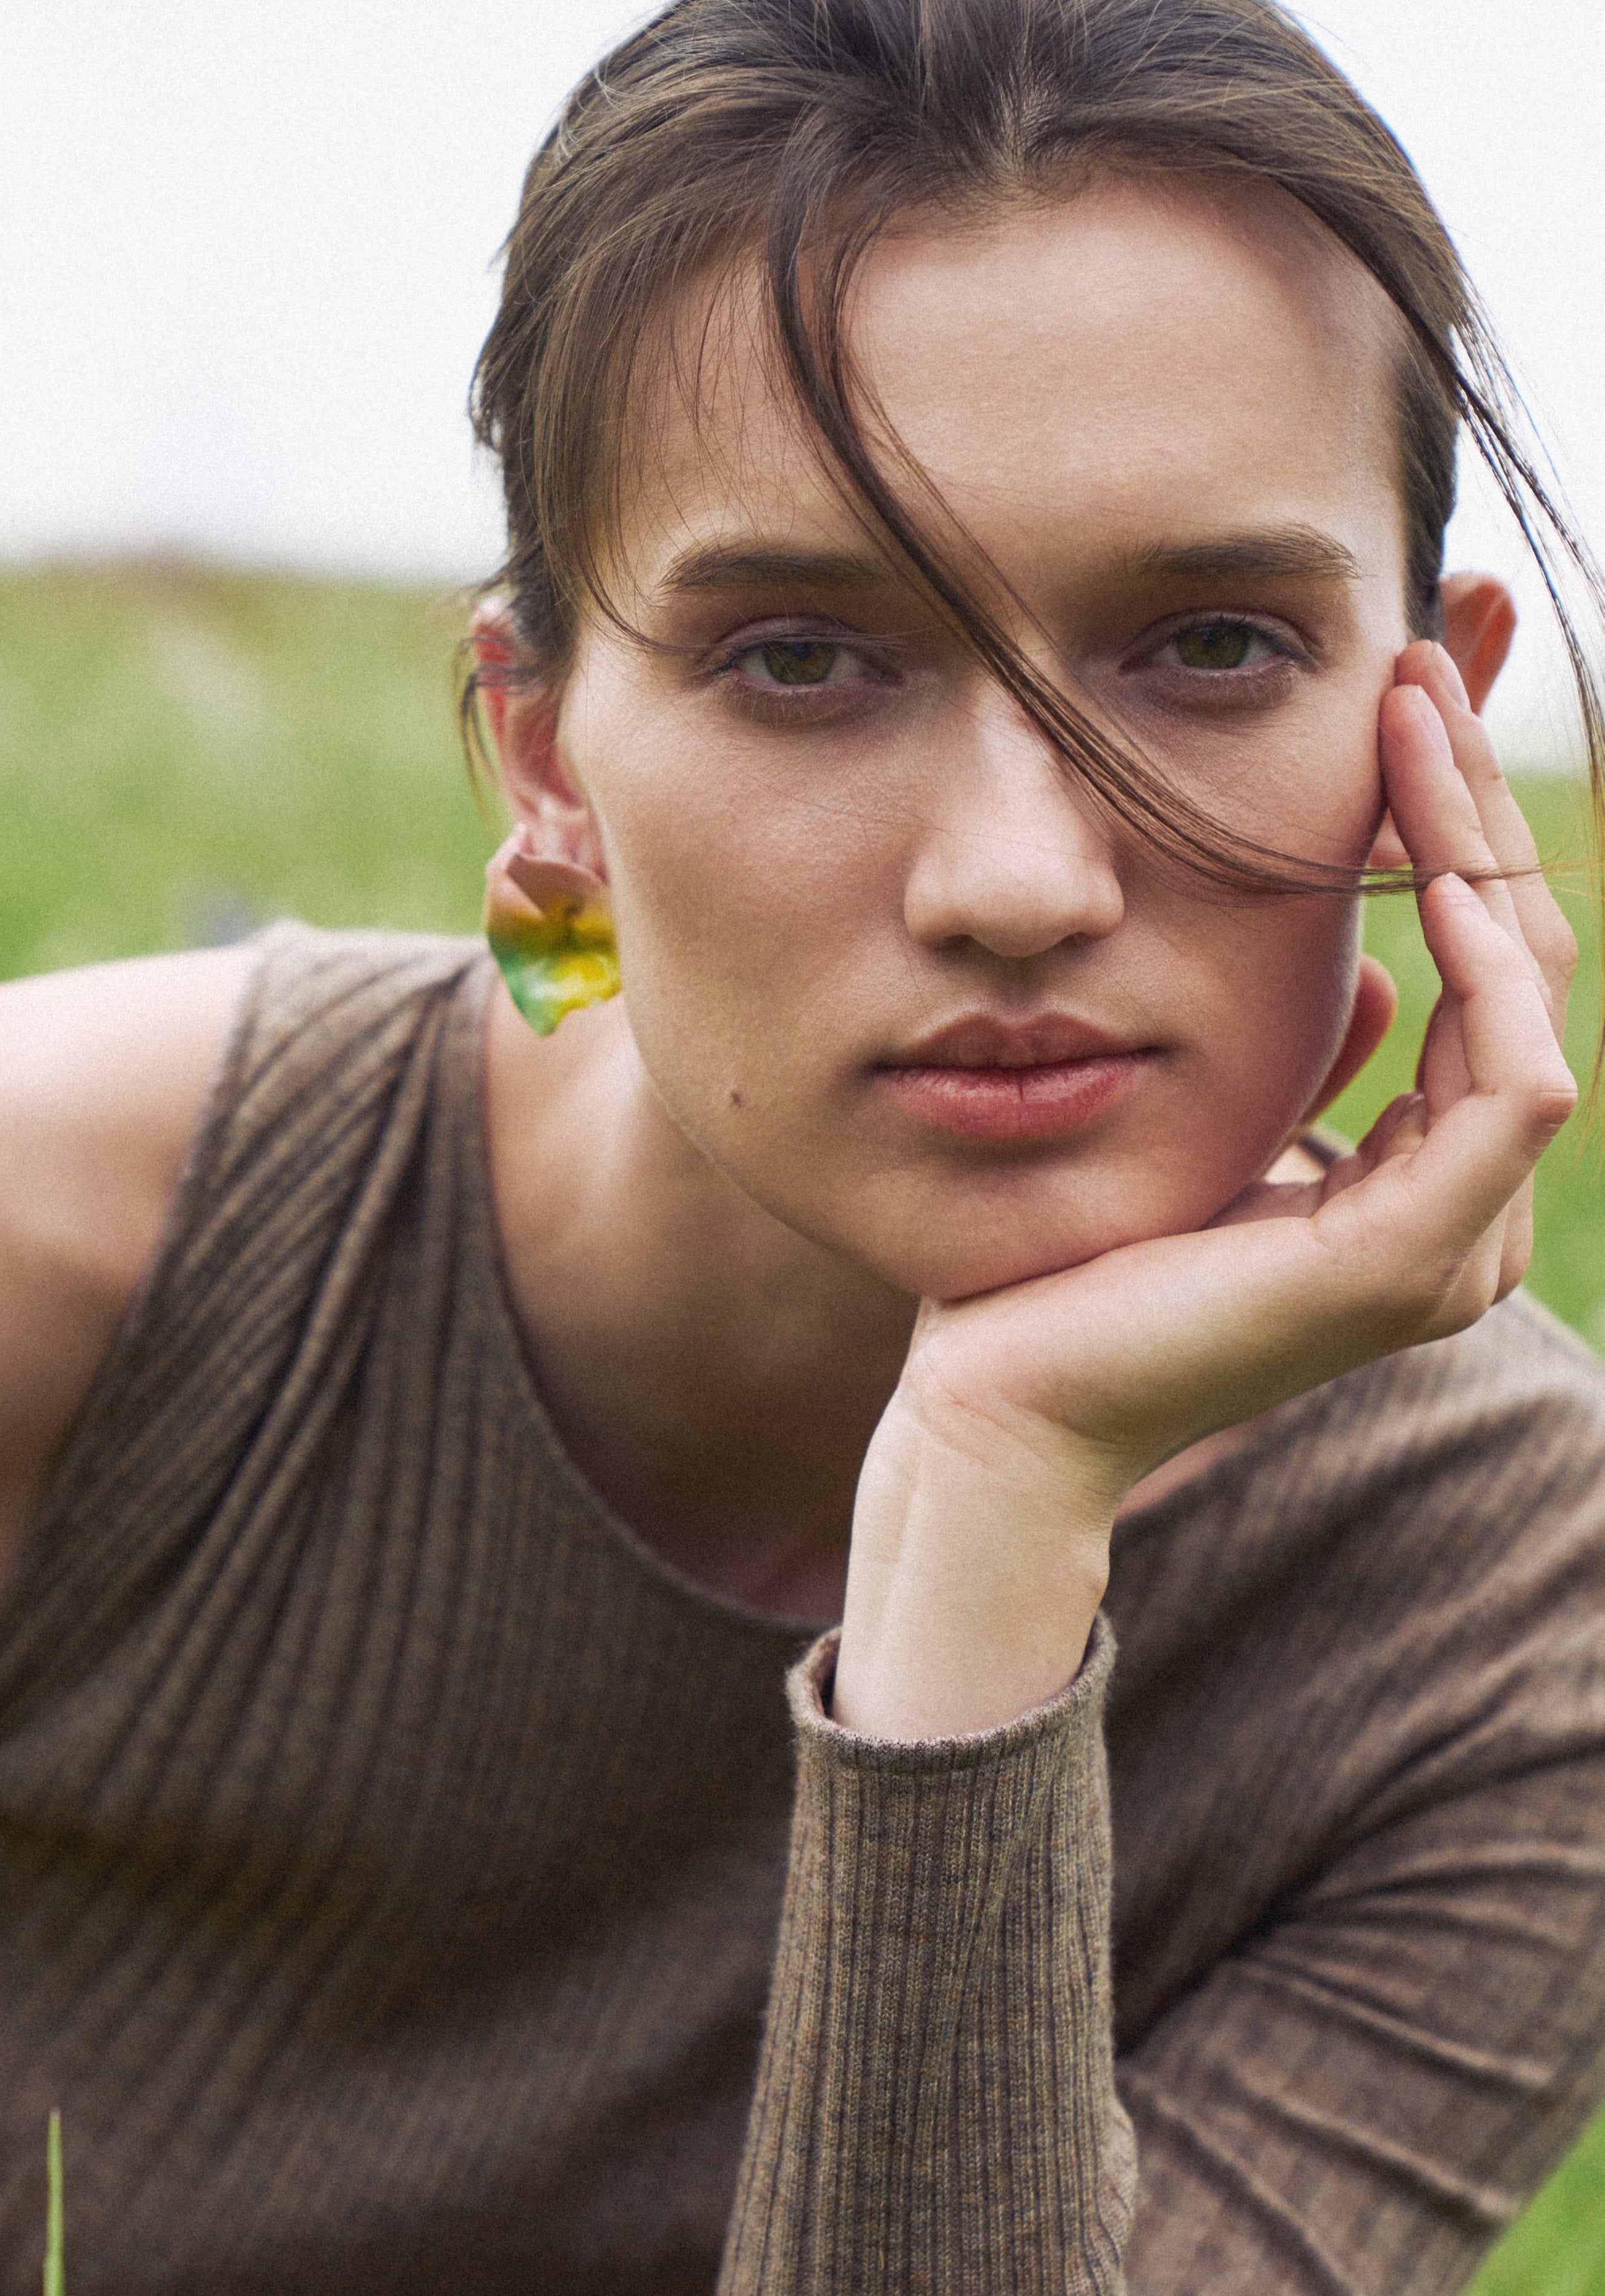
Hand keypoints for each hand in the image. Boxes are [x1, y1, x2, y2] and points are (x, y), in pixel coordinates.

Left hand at [833, 645, 1578, 1738]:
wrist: (997, 1397)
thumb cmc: (1073, 1265)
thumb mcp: (1211, 1123)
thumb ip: (1310, 1056)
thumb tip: (1372, 966)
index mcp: (1422, 1191)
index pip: (1487, 974)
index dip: (1458, 830)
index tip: (1401, 701)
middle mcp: (1460, 1221)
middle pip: (1524, 964)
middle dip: (1476, 804)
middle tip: (1422, 666)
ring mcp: (1448, 1251)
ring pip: (1531, 1002)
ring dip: (1478, 845)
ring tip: (1412, 721)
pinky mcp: (1406, 1265)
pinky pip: (1511, 1088)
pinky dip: (1483, 970)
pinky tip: (1422, 872)